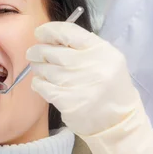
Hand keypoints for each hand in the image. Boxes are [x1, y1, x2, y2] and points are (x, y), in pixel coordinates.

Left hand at [27, 22, 152, 153]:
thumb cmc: (109, 88)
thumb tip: (50, 38)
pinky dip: (38, 83)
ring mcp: (79, 84)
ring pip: (46, 69)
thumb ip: (81, 48)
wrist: (118, 122)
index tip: (40, 33)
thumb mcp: (105, 61)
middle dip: (38, 50)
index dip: (50, 30)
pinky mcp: (68, 102)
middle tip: (33, 53)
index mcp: (102, 51)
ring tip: (39, 68)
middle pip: (53, 51)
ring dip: (38, 67)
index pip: (69, 32)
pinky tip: (42, 84)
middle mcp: (91, 65)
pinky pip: (43, 87)